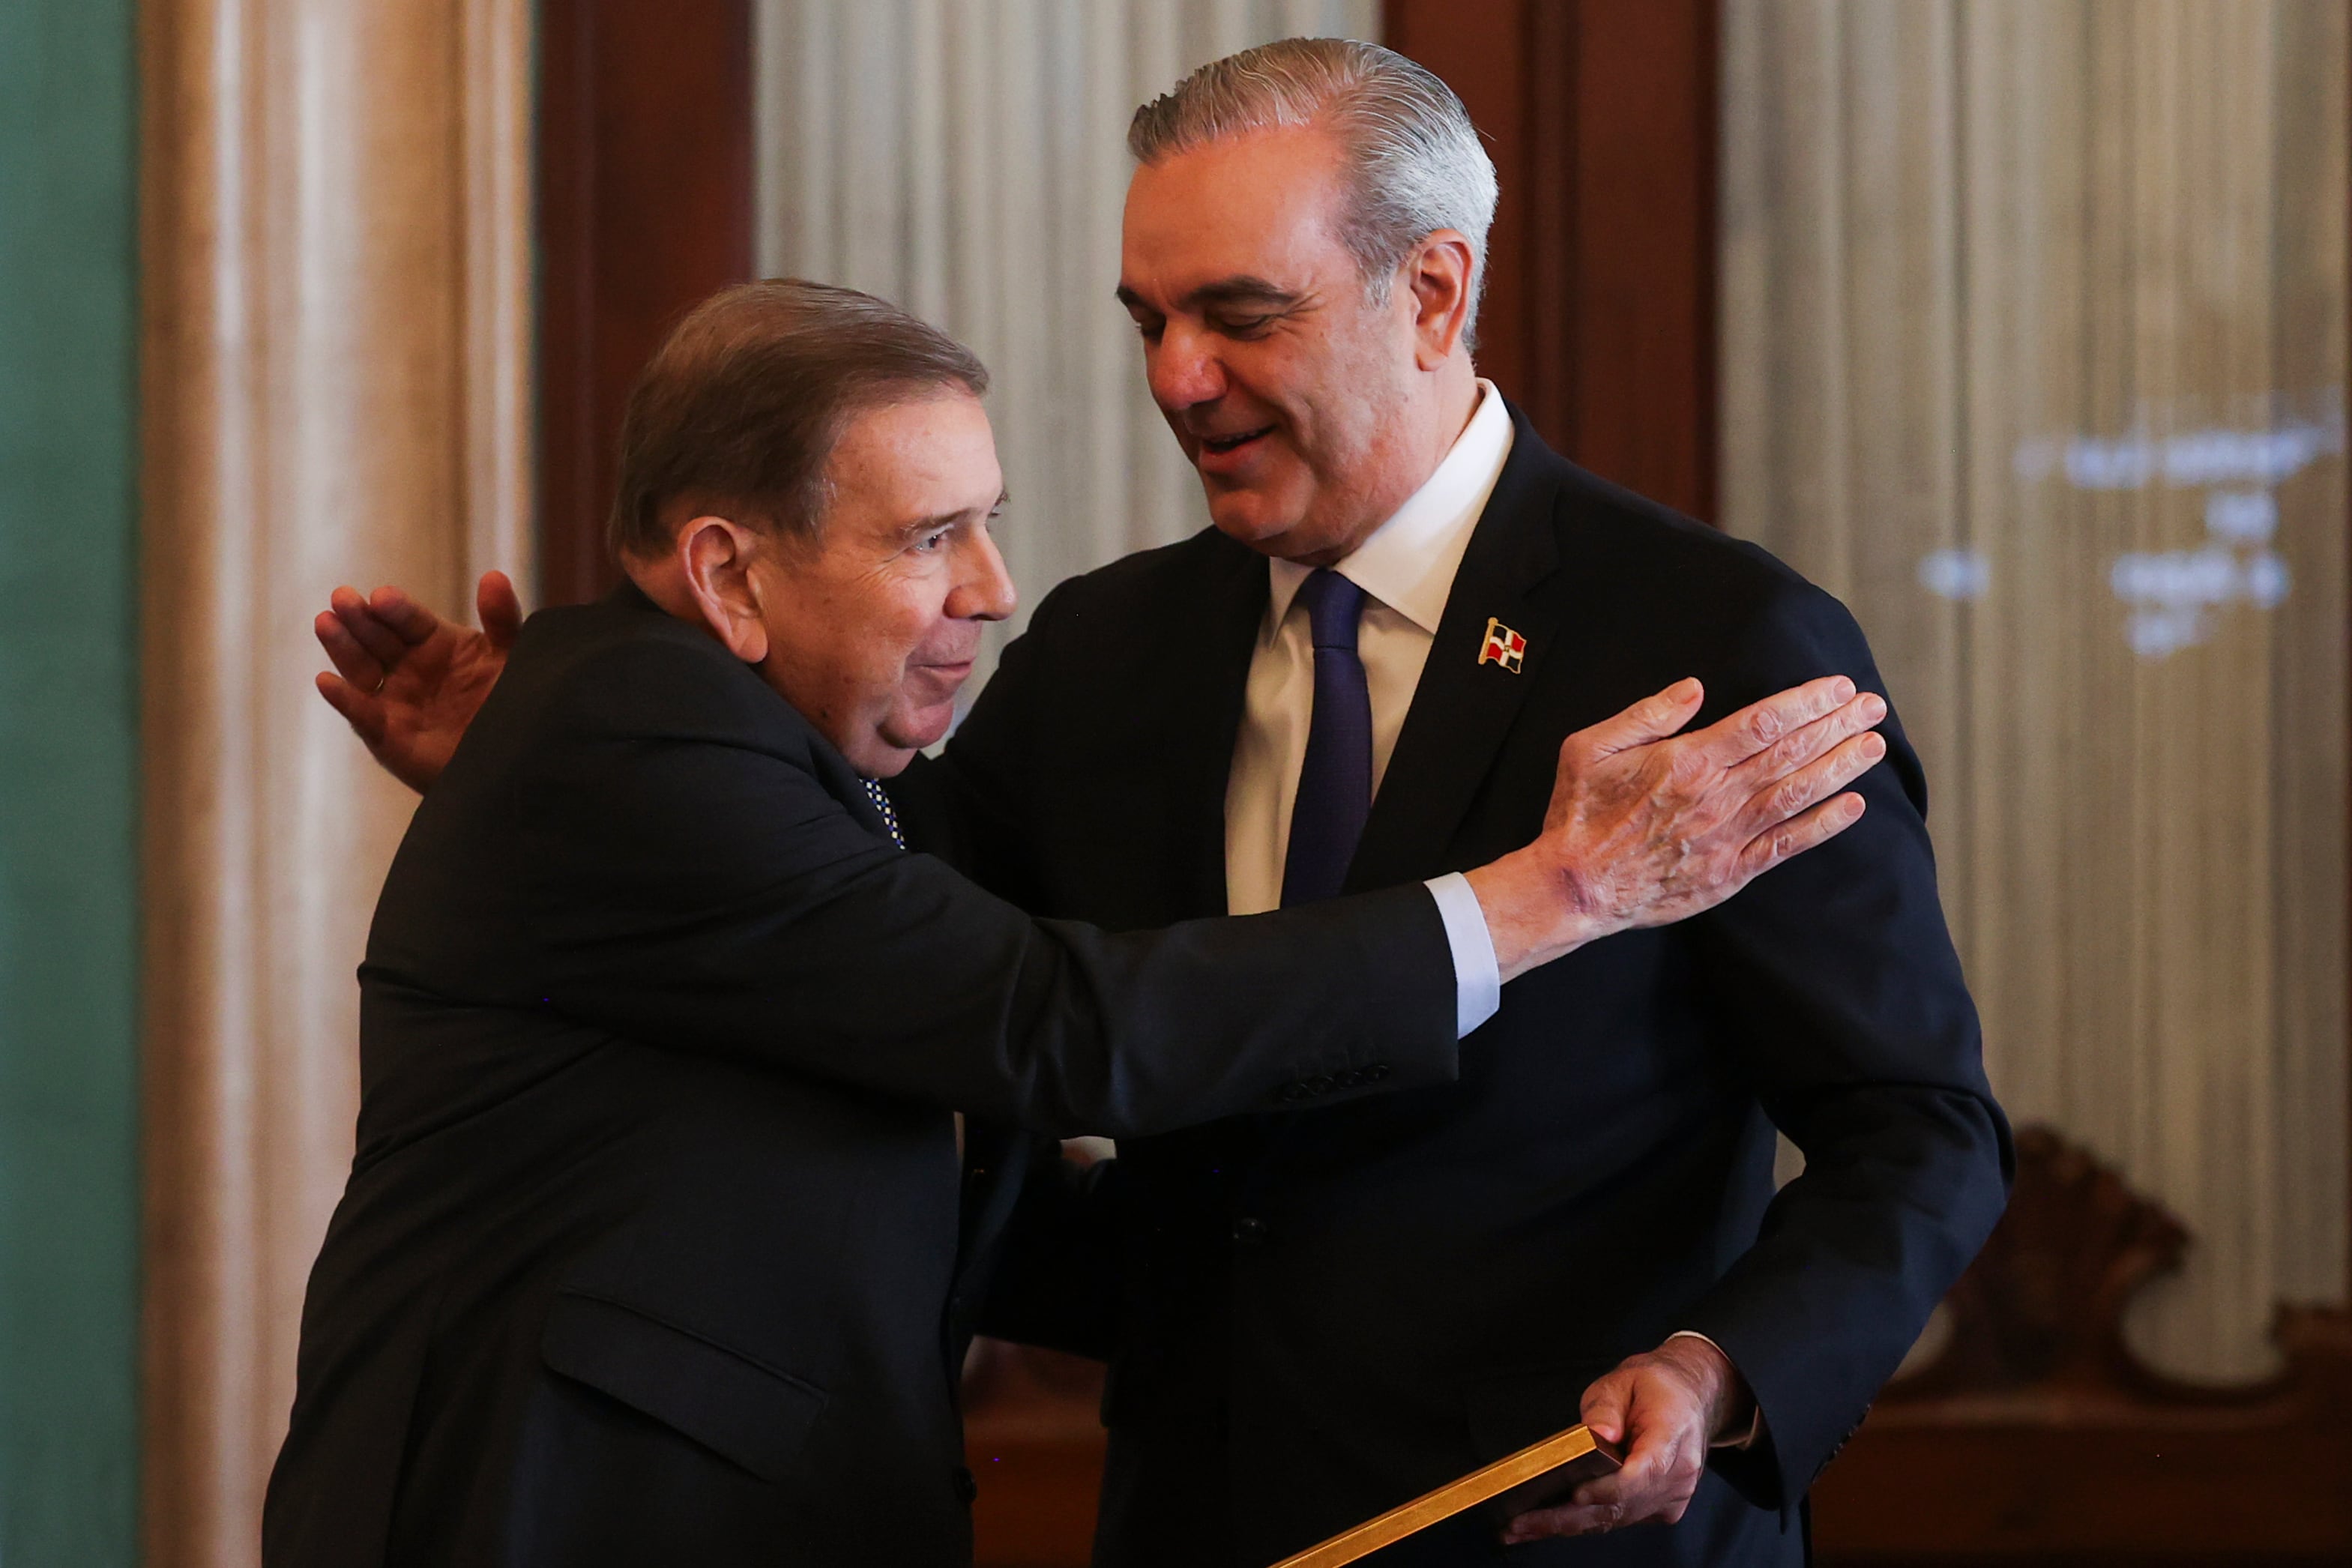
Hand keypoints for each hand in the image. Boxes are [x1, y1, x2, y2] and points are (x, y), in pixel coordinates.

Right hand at [315, 569, 521, 793]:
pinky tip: (326, 681)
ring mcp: (392, 698)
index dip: (396, 608)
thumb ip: (502, 620)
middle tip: (342, 598)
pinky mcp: (385, 734)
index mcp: (435, 642)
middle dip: (359, 618)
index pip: (410, 619)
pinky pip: (361, 714)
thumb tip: (493, 576)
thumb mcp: (510, 659)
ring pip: (361, 668)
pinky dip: (343, 698)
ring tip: (326, 622)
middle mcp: (408, 666)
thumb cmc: (509, 705)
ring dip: (342, 646)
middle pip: (378, 638)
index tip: (382, 596)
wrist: (510, 760)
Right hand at [1465, 675, 1885, 978]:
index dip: (1806, 702)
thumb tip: (1695, 688)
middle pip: (1789, 754)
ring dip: (1839, 768)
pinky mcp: (1728, 873)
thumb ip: (1646, 715)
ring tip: (1873, 746)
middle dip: (1836, 726)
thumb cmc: (1579, 813)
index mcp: (1685, 762)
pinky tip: (1852, 806)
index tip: (1838, 688)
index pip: (1761, 723)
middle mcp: (1715, 798)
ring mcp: (1726, 838)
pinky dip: (1821, 826)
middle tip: (1873, 707)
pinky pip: (1785, 846)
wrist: (1575, 886)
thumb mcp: (1590, 747)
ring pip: (1796, 795)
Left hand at [1502, 1336, 1752, 1543]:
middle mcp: (1678, 1475)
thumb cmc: (1656, 1386)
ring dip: (1568, 1526)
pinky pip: (1620, 1519)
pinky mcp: (1660, 1507)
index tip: (1575, 1494)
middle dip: (1568, 1518)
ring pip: (1616, 1519)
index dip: (1607, 1489)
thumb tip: (1595, 1434)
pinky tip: (1549, 1523)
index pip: (1642, 1474)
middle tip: (1521, 1522)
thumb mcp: (1625, 1379)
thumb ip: (1605, 1407)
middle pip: (1621, 1506)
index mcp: (1672, 1436)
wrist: (1690, 1397)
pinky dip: (1586, 1521)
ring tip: (1521, 1528)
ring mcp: (1672, 1496)